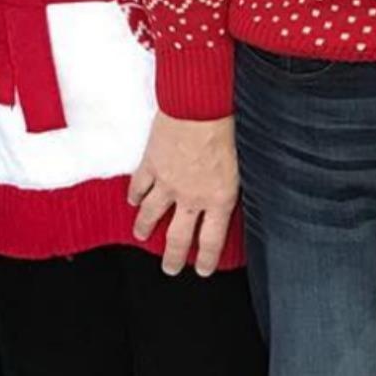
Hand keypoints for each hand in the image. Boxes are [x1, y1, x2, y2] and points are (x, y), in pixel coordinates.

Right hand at [127, 112, 237, 276]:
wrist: (200, 104)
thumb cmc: (227, 126)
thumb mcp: (242, 164)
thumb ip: (232, 186)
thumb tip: (231, 196)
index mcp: (219, 199)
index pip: (211, 240)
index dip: (206, 259)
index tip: (202, 270)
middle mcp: (191, 197)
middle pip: (178, 238)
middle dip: (173, 257)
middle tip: (170, 268)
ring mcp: (167, 183)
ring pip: (151, 215)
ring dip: (145, 228)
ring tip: (142, 235)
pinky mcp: (151, 165)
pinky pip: (138, 187)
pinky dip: (134, 196)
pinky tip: (133, 201)